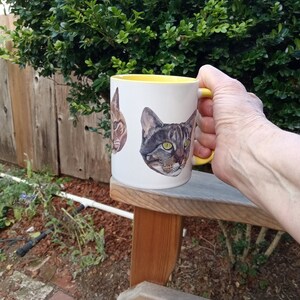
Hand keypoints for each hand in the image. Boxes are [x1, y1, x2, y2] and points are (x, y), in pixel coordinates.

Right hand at [194, 65, 268, 184]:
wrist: (245, 151)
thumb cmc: (241, 120)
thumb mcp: (227, 87)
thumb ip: (210, 76)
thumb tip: (198, 78)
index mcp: (232, 104)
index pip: (206, 99)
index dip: (203, 102)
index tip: (208, 104)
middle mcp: (228, 121)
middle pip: (199, 116)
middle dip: (203, 119)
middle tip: (215, 121)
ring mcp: (220, 139)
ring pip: (196, 133)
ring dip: (203, 134)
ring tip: (217, 137)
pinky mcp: (213, 154)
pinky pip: (195, 149)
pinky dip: (200, 149)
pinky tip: (210, 148)